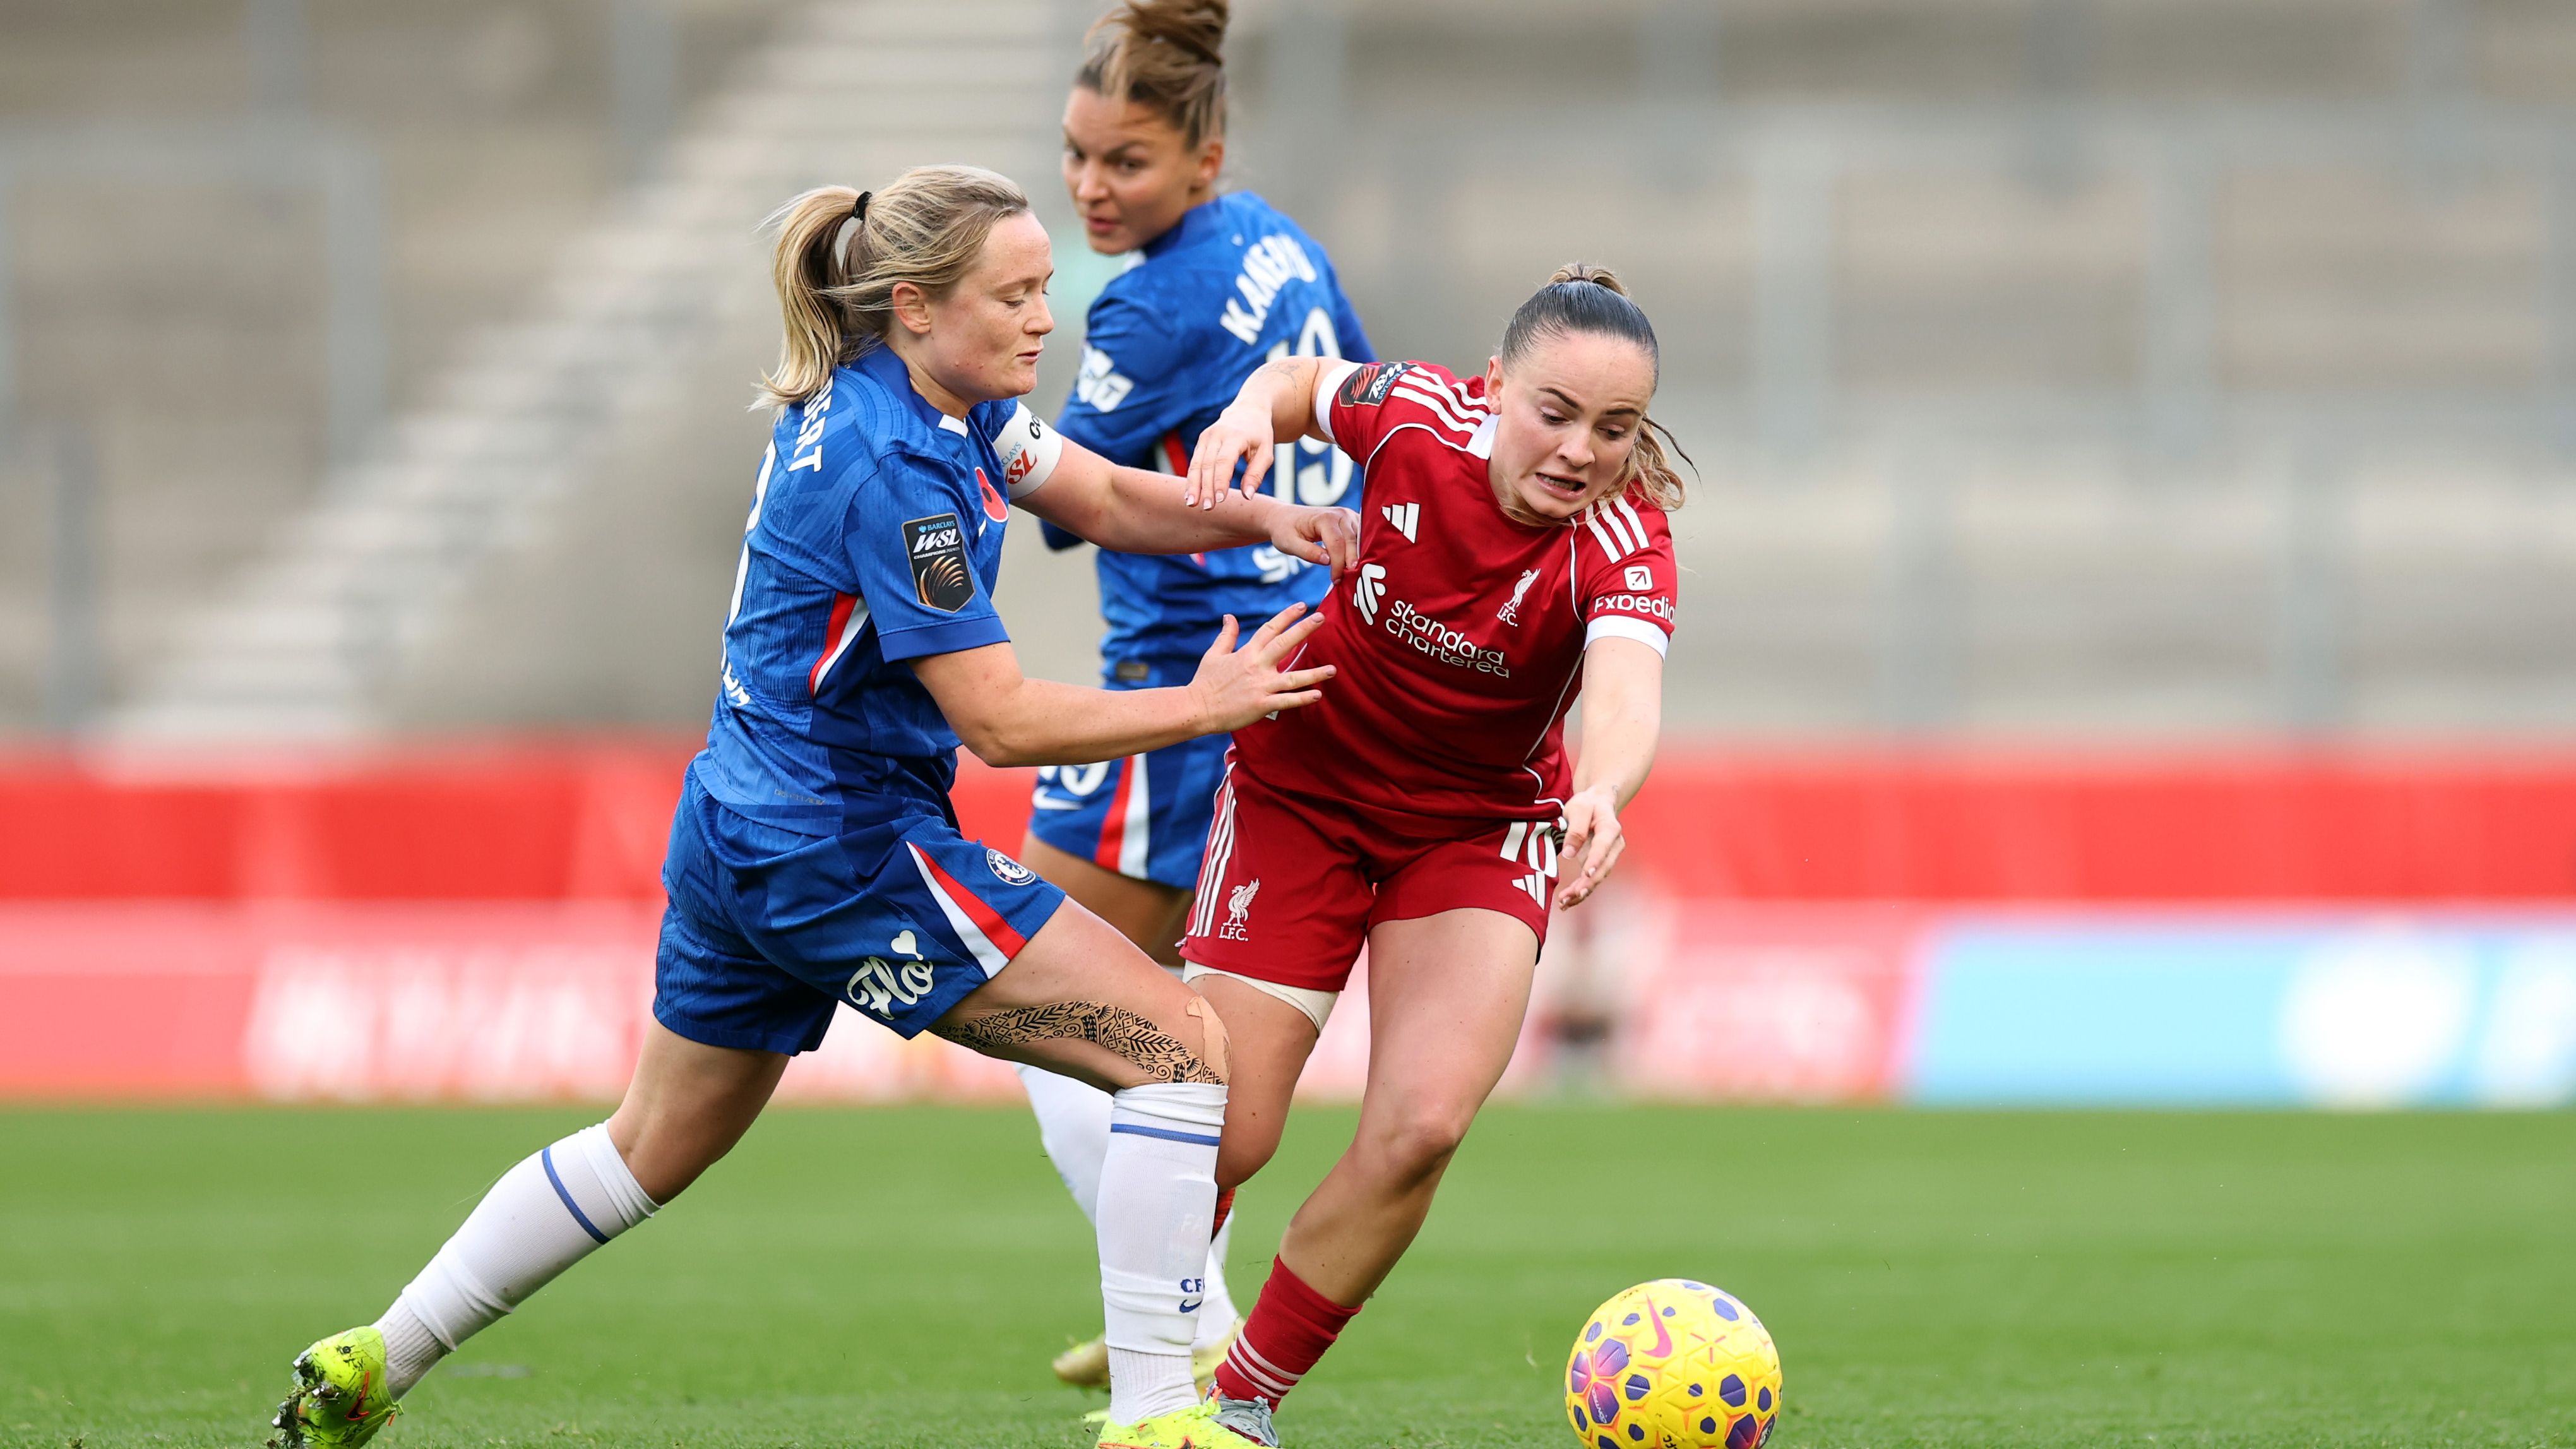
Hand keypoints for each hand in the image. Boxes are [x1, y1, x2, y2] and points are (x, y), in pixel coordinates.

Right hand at [1185, 402, 1277, 508]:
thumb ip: (1256, 474)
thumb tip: (1247, 496)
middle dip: (1206, 488)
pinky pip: (1194, 462)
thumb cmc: (1259, 435)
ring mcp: (1206, 437)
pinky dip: (1191, 479)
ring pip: (1196, 464)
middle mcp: (1217, 434)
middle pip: (1207, 464)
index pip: (1224, 461)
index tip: (1220, 500)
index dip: (1221, 481)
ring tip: (1192, 504)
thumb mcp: (1266, 453)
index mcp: (1235, 436)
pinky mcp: (1201, 441)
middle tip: (1207, 508)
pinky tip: (1190, 495)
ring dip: (1194, 485)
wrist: (1247, 411)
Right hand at [1187, 605, 1333, 731]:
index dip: (1287, 616)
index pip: (1270, 629)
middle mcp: (1257, 666)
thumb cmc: (1205, 682)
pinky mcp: (1262, 704)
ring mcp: (1261, 685)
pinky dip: (1302, 698)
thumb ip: (1226, 635)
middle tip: (1322, 618)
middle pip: (1284, 643)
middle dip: (1304, 629)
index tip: (1302, 606)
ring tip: (1333, 669)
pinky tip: (1317, 694)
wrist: (1197, 708)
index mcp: (1247, 653)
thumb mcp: (1214, 654)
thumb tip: (1229, 616)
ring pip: (1293, 677)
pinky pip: (1287, 700)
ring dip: (1314, 673)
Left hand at [1270, 504, 1361, 580]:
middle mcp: (1341, 514)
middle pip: (1352, 542)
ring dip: (1357, 558)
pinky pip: (1361, 537)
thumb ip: (1308, 552)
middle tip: (1347, 581)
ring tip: (1351, 575)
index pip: (1337, 545)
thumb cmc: (1284, 530)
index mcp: (1325, 518)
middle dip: (1350, 563)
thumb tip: (1327, 561)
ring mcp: (1348, 516)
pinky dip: (1360, 550)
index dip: (1338, 565)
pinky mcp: (1352, 521)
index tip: (1335, 580)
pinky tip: (1356, 564)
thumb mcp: (1289, 544)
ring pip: (1360, 540)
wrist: (1284, 517)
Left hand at [1555, 788, 1625, 908]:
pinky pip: (1591, 879)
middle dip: (1588, 883)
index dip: (1596, 860)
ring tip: (1564, 903)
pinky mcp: (1599, 863)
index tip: (1587, 873)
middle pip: (1603, 867)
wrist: (1596, 804)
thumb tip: (1569, 853)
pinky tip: (1567, 901)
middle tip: (1573, 895)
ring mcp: (1608, 856)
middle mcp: (1613, 845)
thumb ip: (1575, 828)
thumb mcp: (1578, 808)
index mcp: (1610, 828)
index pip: (1603, 846)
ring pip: (1597, 878)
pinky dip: (1580, 891)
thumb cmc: (1587, 804)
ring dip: (1582, 892)